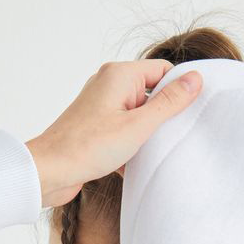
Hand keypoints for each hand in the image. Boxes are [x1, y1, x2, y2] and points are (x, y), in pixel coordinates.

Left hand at [24, 60, 202, 206]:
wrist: (48, 172)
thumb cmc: (87, 148)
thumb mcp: (138, 126)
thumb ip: (169, 103)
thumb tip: (195, 79)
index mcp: (119, 75)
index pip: (163, 71)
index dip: (180, 90)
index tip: (192, 112)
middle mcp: (109, 84)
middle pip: (151, 92)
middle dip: (164, 115)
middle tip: (176, 136)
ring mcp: (101, 105)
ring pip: (138, 114)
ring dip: (148, 133)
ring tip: (154, 151)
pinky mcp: (95, 126)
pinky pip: (124, 128)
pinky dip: (132, 143)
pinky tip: (135, 163)